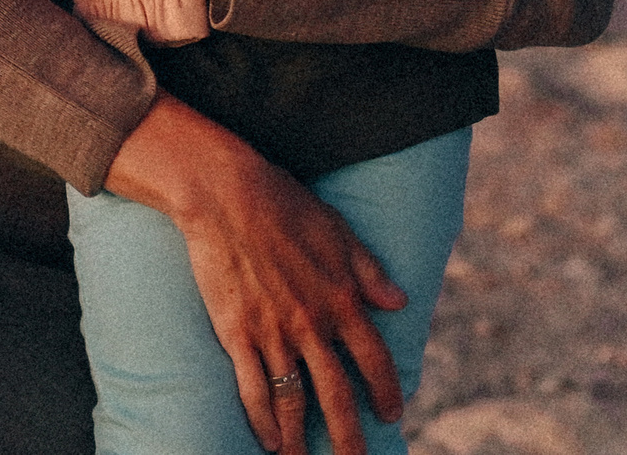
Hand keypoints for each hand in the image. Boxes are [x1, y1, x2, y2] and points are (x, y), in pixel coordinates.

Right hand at [106, 96, 407, 454]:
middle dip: (350, 437)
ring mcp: (273, 332)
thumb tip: (399, 302)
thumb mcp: (339, 231)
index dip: (386, 390)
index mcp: (343, 298)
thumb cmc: (284, 204)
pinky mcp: (237, 334)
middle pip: (337, 395)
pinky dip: (262, 421)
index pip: (375, 359)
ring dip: (301, 439)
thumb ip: (369, 271)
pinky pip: (253, 390)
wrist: (227, 195)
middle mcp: (313, 324)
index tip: (392, 413)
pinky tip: (268, 442)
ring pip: (294, 401)